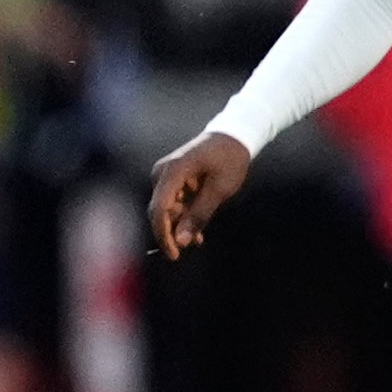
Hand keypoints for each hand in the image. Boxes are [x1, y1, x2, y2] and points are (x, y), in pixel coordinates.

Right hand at [148, 132, 251, 261]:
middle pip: (159, 211)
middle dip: (171, 232)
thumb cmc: (229, 159)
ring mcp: (165, 176)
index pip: (159, 208)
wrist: (232, 137)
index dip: (163, 234)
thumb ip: (200, 214)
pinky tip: (196, 232)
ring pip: (166, 209)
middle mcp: (162, 173)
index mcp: (172, 171)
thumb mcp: (220, 189)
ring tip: (198, 239)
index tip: (174, 254)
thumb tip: (182, 241)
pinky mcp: (171, 179)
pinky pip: (173, 203)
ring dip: (180, 225)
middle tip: (185, 251)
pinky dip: (183, 216)